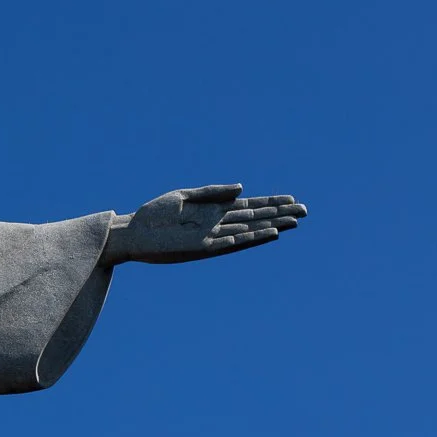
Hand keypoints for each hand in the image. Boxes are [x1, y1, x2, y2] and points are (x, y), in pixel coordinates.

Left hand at [103, 184, 306, 265]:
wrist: (131, 232)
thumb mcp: (184, 196)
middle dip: (278, 215)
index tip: (292, 199)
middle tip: (305, 212)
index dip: (271, 203)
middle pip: (255, 219)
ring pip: (247, 232)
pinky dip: (246, 239)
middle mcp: (217, 225)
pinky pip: (229, 243)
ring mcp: (211, 237)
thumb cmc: (154, 215)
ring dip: (269, 228)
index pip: (249, 206)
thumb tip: (242, 188)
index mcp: (213, 211)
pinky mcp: (201, 248)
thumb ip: (213, 192)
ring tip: (291, 224)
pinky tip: (264, 234)